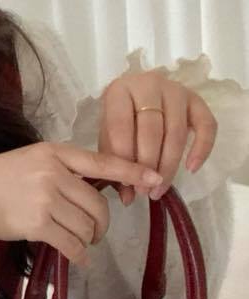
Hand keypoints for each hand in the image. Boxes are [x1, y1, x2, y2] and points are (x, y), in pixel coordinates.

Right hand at [0, 141, 162, 267]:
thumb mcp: (31, 161)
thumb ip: (61, 170)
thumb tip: (93, 191)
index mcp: (55, 153)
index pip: (102, 162)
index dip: (132, 171)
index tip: (155, 179)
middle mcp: (54, 173)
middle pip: (96, 204)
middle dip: (101, 224)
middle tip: (97, 233)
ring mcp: (46, 199)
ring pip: (85, 225)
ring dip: (88, 240)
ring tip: (82, 244)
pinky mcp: (37, 224)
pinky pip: (71, 243)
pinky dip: (80, 254)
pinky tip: (80, 259)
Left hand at [98, 70, 217, 205]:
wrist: (135, 97)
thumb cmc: (119, 122)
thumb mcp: (109, 141)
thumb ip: (114, 165)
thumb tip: (128, 198)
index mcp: (119, 91)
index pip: (121, 126)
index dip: (124, 157)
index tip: (127, 182)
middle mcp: (149, 85)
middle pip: (152, 130)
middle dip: (148, 165)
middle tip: (144, 191)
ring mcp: (175, 90)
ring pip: (176, 132)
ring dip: (169, 165)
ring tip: (159, 189)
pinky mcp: (196, 99)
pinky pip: (206, 124)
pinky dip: (202, 148)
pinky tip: (191, 169)